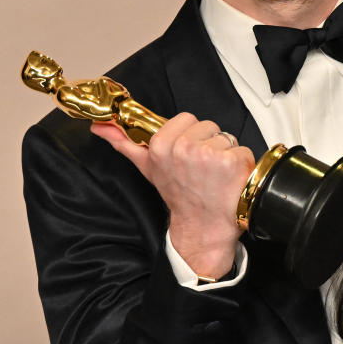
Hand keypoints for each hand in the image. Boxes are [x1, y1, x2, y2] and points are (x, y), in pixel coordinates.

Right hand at [92, 113, 254, 277]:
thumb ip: (124, 143)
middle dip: (208, 142)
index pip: (186, 118)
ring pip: (226, 137)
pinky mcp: (231, 161)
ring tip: (215, 174)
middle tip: (202, 166)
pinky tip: (230, 179)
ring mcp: (209, 155)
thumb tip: (100, 127)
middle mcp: (184, 148)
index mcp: (161, 145)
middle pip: (207, 125)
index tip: (187, 154)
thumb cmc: (180, 195)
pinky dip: (240, 163)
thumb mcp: (148, 167)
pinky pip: (242, 150)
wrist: (204, 224)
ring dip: (225, 153)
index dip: (190, 135)